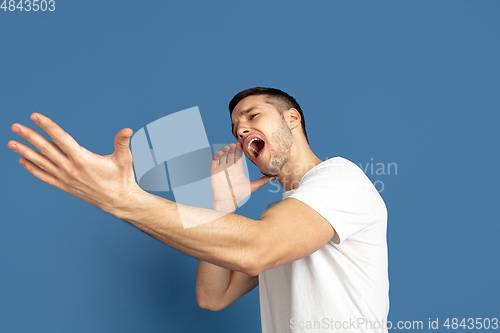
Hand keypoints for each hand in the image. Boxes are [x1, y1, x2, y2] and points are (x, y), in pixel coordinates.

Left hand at [7, 113, 142, 215]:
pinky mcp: (65, 186)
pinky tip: (24, 161)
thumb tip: (127, 130)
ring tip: (11, 143)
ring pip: (41, 163)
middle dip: (29, 137)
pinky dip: (33, 169)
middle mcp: (71, 169)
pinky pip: (45, 176)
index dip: (47, 126)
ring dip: (25, 152)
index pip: (61, 138)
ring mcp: (66, 179)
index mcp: (83, 159)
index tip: (35, 117)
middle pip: (46, 149)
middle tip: (15, 127)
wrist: (118, 201)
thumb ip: (122, 142)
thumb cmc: (122, 178)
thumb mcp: (124, 159)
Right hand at [210, 143, 272, 211]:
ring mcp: (222, 167)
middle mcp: (230, 167)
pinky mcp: (215, 169)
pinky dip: (217, 154)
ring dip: (224, 149)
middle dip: (231, 147)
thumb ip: (262, 181)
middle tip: (233, 145)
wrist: (228, 200)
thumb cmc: (239, 195)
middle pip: (230, 152)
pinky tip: (221, 154)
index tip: (240, 144)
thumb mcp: (252, 186)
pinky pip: (215, 158)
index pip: (238, 154)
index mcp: (238, 168)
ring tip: (227, 148)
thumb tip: (274, 177)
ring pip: (223, 153)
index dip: (239, 148)